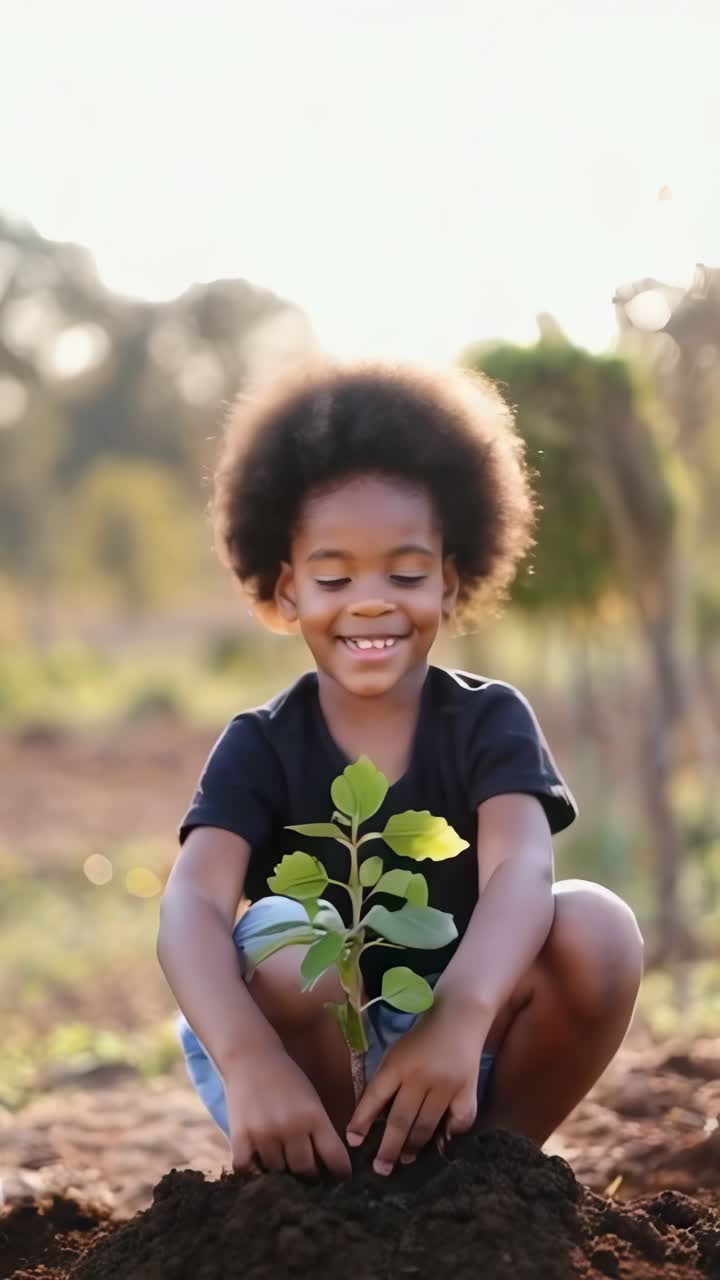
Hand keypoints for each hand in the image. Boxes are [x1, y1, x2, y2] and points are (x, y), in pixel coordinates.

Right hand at [224, 1046, 351, 1178]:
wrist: (251, 1057)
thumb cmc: (285, 1078)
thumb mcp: (311, 1099)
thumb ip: (319, 1129)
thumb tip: (327, 1165)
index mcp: (314, 1116)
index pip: (335, 1158)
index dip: (340, 1173)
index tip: (339, 1180)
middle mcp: (291, 1127)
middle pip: (305, 1171)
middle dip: (309, 1177)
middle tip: (307, 1178)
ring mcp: (264, 1134)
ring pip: (277, 1173)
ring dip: (280, 1175)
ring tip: (281, 1170)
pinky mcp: (240, 1137)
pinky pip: (247, 1171)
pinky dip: (252, 1173)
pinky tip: (256, 1167)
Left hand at [346, 998, 489, 1175]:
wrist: (459, 1017)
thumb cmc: (421, 1038)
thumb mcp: (396, 1053)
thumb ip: (386, 1083)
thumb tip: (375, 1122)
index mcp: (398, 1064)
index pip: (375, 1097)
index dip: (362, 1121)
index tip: (353, 1142)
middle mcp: (420, 1076)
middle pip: (401, 1120)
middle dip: (388, 1148)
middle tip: (380, 1169)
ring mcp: (446, 1086)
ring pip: (426, 1126)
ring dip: (414, 1147)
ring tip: (405, 1159)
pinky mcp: (468, 1091)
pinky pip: (457, 1123)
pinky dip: (449, 1136)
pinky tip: (440, 1143)